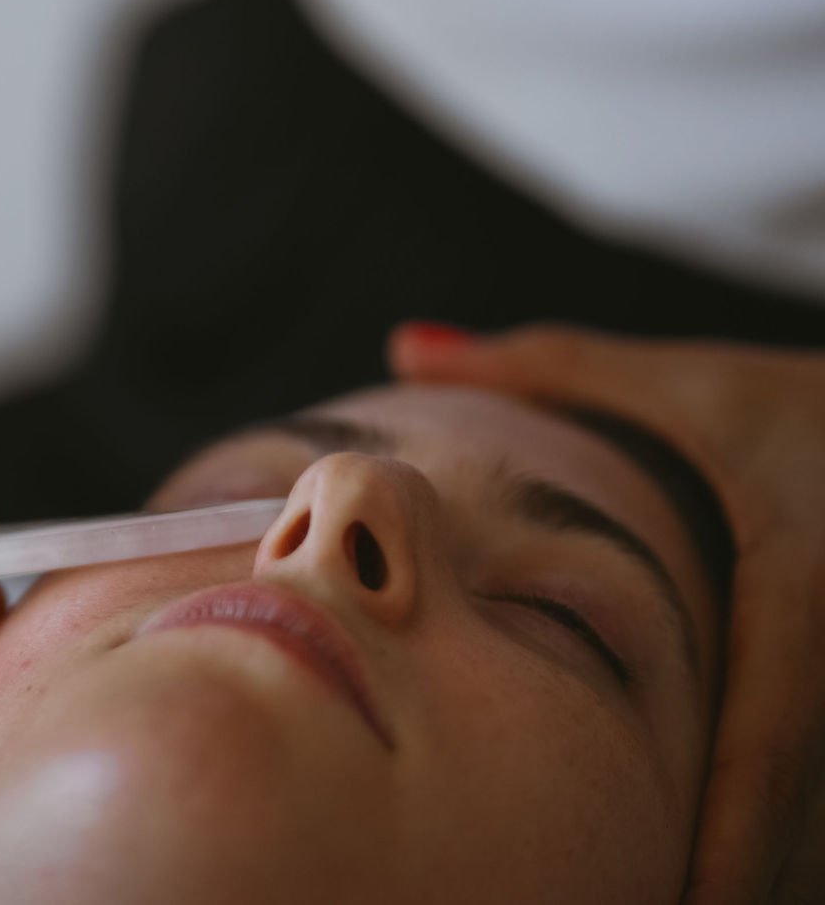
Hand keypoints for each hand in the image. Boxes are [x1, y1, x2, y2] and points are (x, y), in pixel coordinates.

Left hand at [390, 322, 824, 903]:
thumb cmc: (801, 402)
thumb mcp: (687, 383)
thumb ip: (549, 367)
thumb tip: (405, 340)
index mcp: (800, 599)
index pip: (765, 751)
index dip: (729, 846)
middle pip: (809, 818)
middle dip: (746, 884)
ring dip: (774, 873)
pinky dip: (794, 844)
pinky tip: (747, 883)